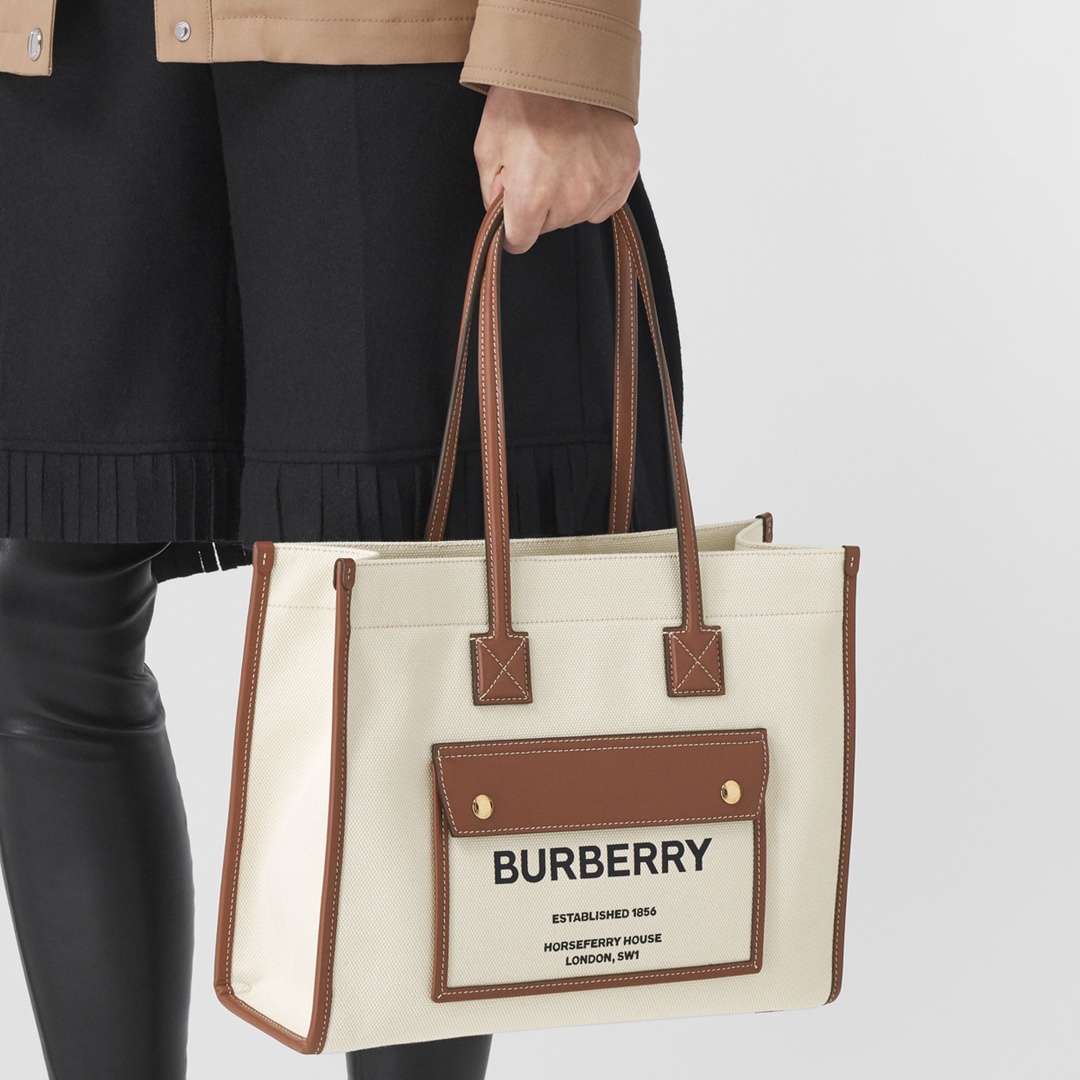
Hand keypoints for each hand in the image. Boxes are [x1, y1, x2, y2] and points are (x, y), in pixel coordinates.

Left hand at [473, 85, 640, 253]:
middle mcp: (571, 201)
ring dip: (569, 195)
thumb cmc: (524, 99)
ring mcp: (602, 187)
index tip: (513, 213)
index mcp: (531, 198)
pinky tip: (585, 159)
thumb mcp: (487, 145)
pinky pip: (606, 202)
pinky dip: (596, 188)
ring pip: (579, 214)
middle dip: (540, 204)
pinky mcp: (625, 173)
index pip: (520, 241)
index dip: (513, 226)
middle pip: (550, 225)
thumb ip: (491, 192)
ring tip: (563, 156)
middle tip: (538, 164)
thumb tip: (502, 215)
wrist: (567, 60)